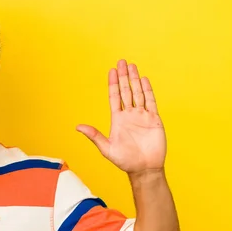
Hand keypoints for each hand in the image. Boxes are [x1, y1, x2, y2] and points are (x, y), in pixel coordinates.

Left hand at [76, 59, 166, 174]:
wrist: (144, 169)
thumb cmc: (125, 161)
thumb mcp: (107, 148)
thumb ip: (94, 136)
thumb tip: (78, 127)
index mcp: (117, 119)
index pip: (114, 97)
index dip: (113, 84)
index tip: (112, 70)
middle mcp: (129, 115)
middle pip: (126, 91)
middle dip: (124, 76)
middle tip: (122, 61)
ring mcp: (142, 116)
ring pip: (138, 93)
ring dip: (135, 80)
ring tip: (132, 66)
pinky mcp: (154, 119)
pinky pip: (151, 101)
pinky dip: (148, 90)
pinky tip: (145, 80)